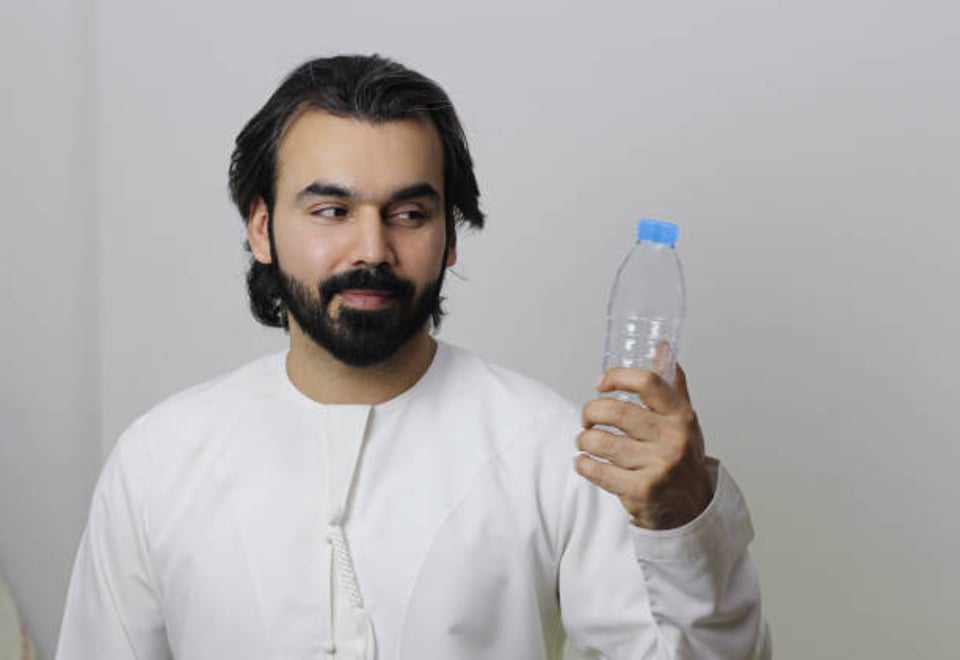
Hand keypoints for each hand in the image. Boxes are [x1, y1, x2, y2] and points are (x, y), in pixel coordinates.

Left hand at [575, 364, 712, 529]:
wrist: (693, 508)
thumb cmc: (682, 457)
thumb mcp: (684, 420)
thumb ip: (672, 384)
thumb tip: (661, 347)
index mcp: (681, 416)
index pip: (647, 382)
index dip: (617, 377)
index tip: (601, 383)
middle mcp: (672, 439)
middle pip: (614, 411)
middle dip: (590, 411)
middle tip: (587, 418)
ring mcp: (657, 466)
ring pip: (599, 441)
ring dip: (584, 439)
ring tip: (585, 441)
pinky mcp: (640, 491)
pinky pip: (596, 470)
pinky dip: (583, 464)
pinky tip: (585, 462)